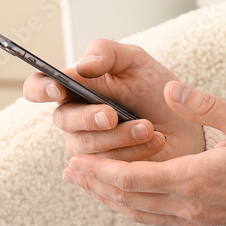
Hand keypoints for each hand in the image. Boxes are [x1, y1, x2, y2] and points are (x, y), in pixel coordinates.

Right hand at [22, 40, 205, 161]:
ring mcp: (85, 149)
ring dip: (119, 137)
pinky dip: (133, 154)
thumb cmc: (156, 91)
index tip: (59, 88)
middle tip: (112, 115)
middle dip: (88, 118)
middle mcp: (73, 119)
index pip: (38, 87)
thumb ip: (108, 53)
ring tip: (149, 128)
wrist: (187, 126)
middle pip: (63, 120)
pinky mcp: (102, 172)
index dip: (41, 88)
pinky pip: (106, 169)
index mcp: (74, 88)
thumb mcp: (136, 62)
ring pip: (87, 148)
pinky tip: (155, 142)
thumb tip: (83, 65)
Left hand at [63, 82, 225, 225]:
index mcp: (195, 181)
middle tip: (69, 173)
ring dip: (112, 200)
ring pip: (142, 214)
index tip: (77, 161)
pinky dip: (136, 207)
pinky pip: (159, 218)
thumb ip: (204, 106)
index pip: (134, 179)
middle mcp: (190, 206)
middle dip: (97, 186)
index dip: (101, 172)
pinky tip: (127, 196)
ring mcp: (198, 218)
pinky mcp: (205, 221)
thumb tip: (171, 90)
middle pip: (130, 200)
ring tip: (88, 186)